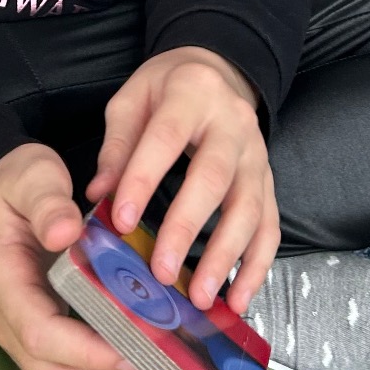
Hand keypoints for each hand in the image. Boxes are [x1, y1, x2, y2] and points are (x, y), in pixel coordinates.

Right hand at [0, 142, 150, 369]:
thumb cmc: (23, 185)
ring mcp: (20, 342)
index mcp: (1, 280)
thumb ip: (48, 202)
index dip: (90, 349)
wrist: (8, 199)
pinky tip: (143, 361)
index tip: (137, 343)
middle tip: (162, 352)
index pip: (40, 334)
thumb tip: (64, 233)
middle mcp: (5, 322)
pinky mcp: (38, 352)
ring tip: (159, 360)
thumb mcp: (33, 176)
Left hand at [86, 47, 279, 314]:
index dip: (144, 180)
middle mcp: (232, 124)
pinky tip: (237, 298)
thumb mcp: (132, 99)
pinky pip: (269, 226)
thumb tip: (99, 196)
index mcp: (191, 93)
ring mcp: (257, 153)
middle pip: (213, 179)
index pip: (166, 139)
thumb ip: (117, 146)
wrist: (218, 71)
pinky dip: (257, 266)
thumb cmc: (167, 88)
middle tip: (163, 273)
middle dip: (187, 229)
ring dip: (226, 257)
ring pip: (249, 208)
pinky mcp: (269, 180)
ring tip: (202, 298)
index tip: (122, 221)